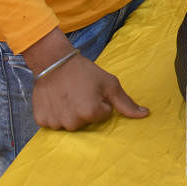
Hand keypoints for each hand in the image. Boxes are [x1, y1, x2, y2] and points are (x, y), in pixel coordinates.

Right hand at [25, 31, 147, 129]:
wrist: (53, 61)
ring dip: (70, 113)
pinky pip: (52, 124)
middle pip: (86, 122)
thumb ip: (126, 102)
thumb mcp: (109, 83)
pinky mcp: (41, 120)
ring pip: (69, 124)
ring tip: (67, 95)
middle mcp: (72, 122)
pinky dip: (54, 114)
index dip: (101, 102)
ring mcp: (55, 123)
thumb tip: (145, 115)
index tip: (92, 90)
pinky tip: (56, 101)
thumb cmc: (84, 71)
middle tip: (80, 92)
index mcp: (90, 113)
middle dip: (86, 109)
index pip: (103, 115)